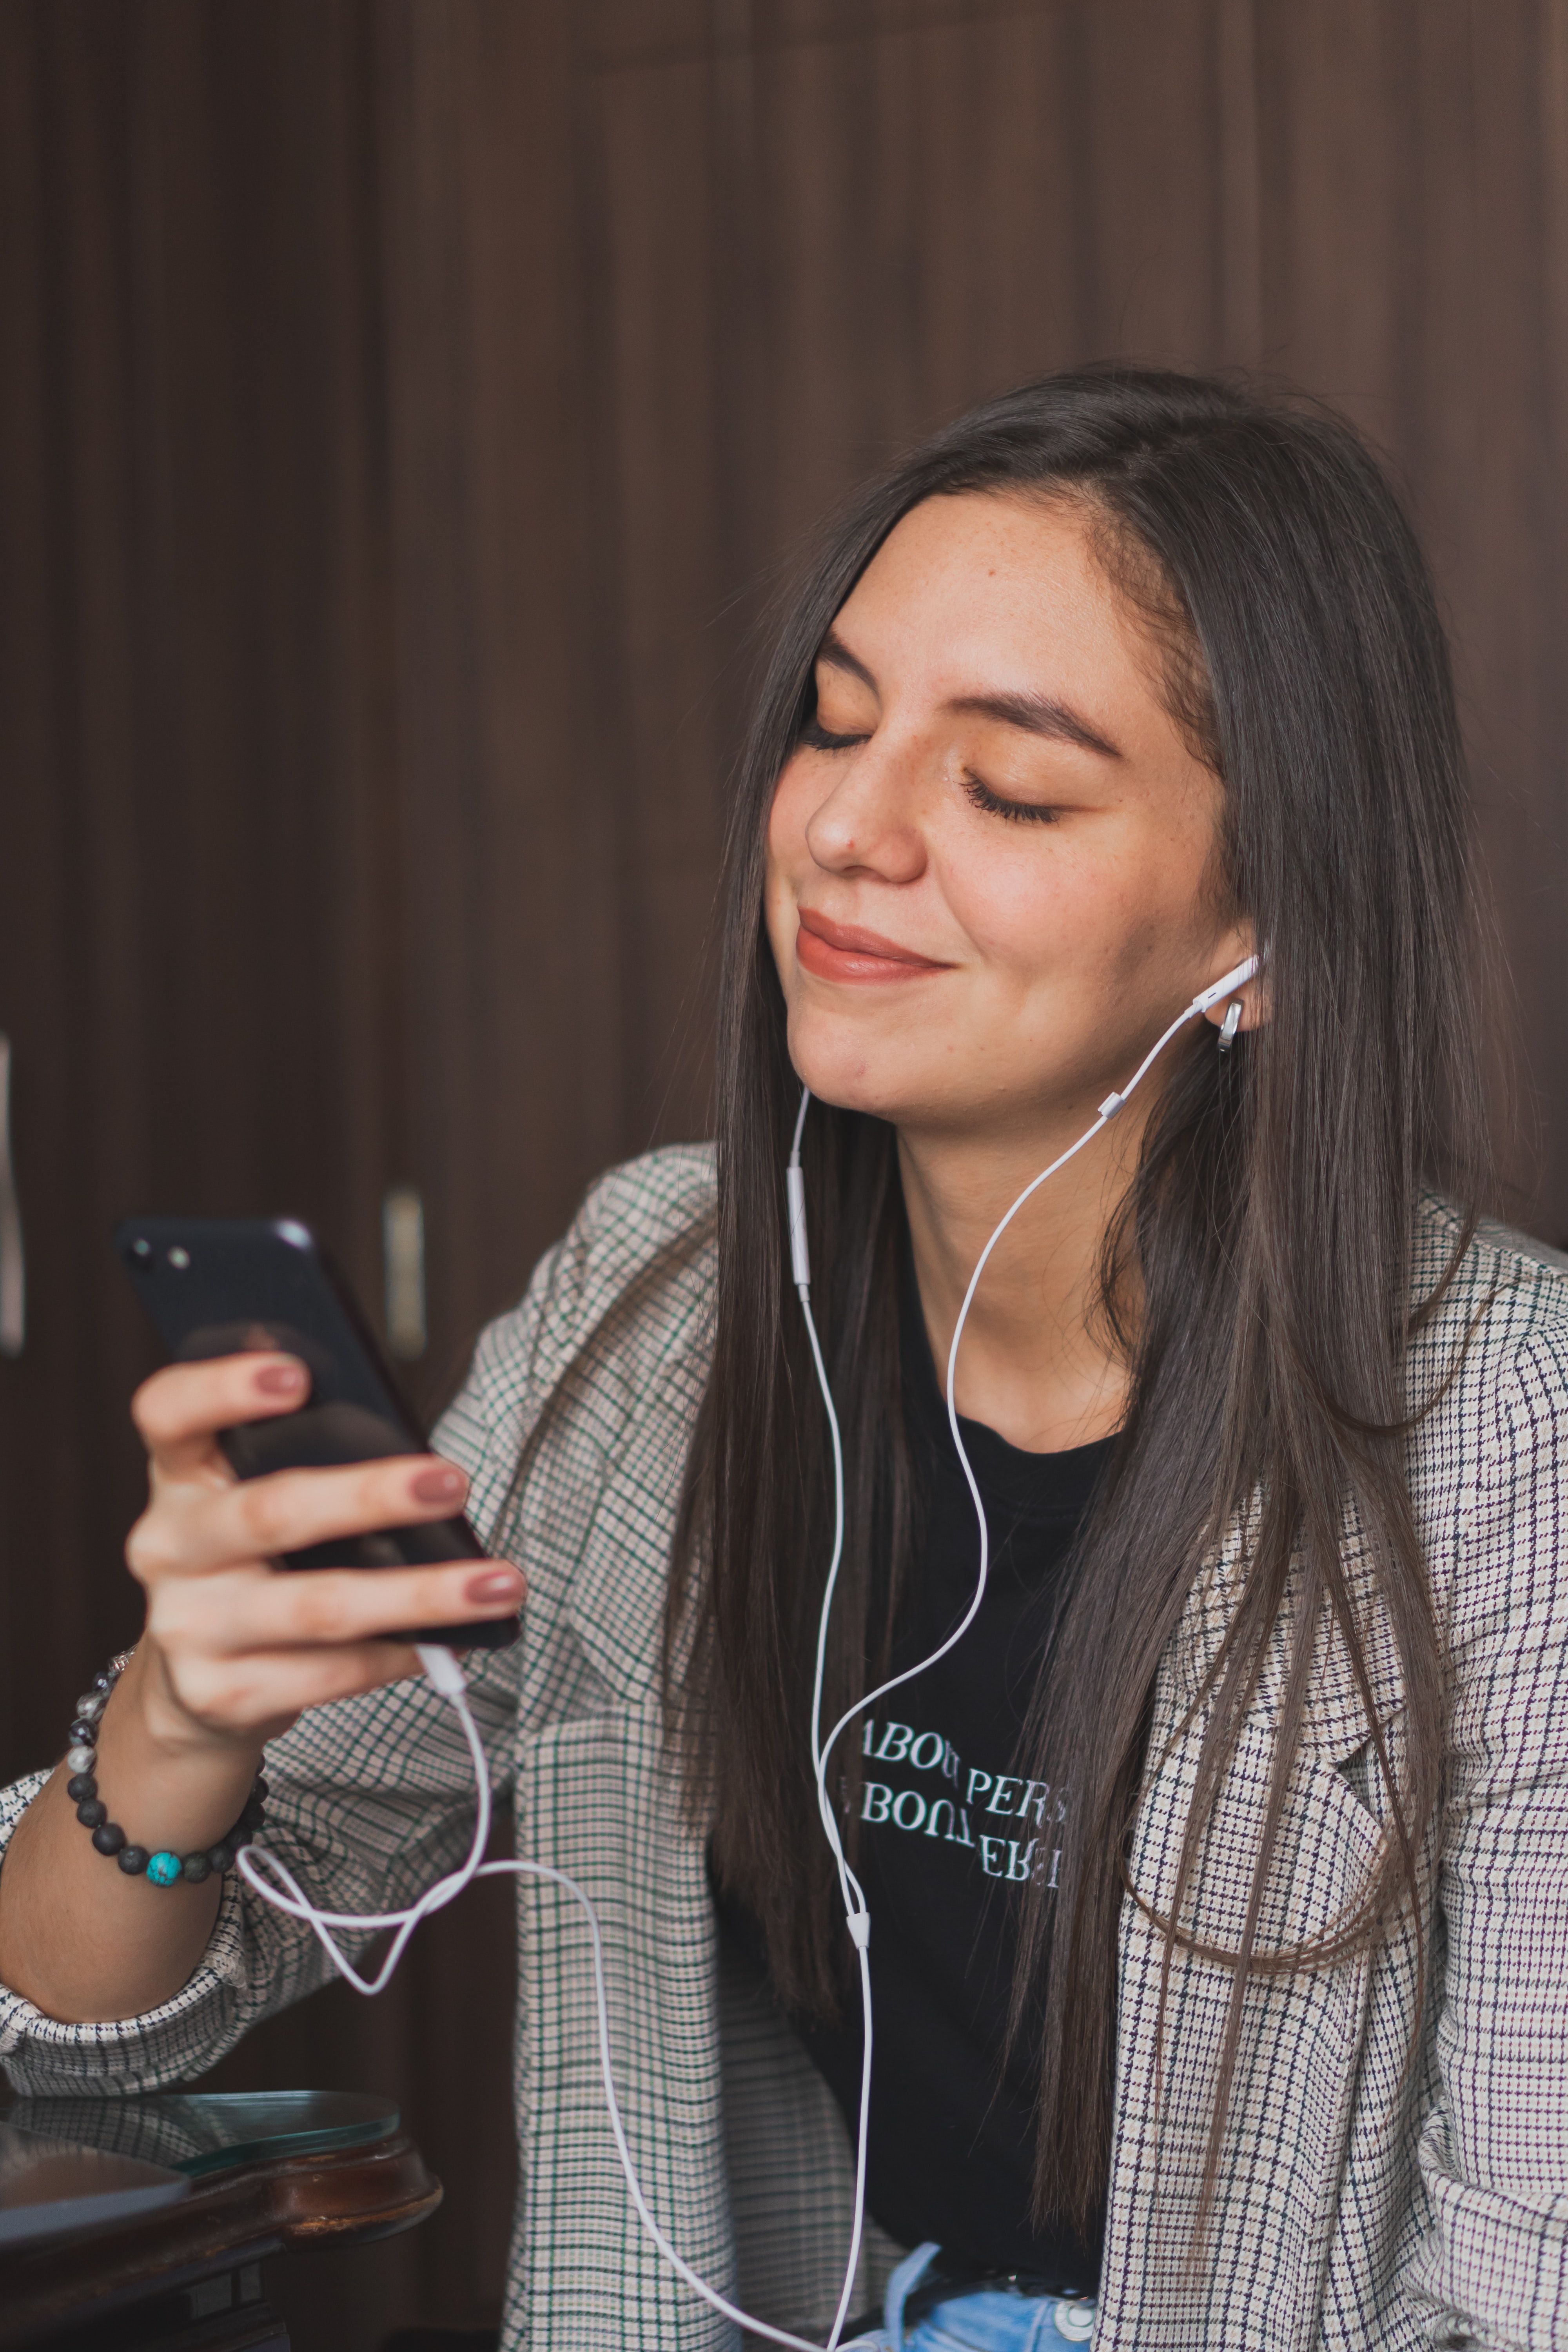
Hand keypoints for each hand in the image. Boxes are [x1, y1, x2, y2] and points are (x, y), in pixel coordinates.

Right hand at [123, 1351, 524, 1757]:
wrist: (200, 1681)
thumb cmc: (259, 1559)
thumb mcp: (258, 1497)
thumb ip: (306, 1465)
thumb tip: (420, 1463)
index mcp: (180, 1474)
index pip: (169, 1412)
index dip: (222, 1388)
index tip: (296, 1374)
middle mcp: (169, 1546)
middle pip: (270, 1512)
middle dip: (371, 1496)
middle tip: (451, 1482)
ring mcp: (187, 1626)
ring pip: (319, 1607)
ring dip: (421, 1595)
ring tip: (497, 1583)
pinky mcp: (221, 1693)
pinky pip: (331, 1673)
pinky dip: (401, 1653)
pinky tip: (452, 1641)